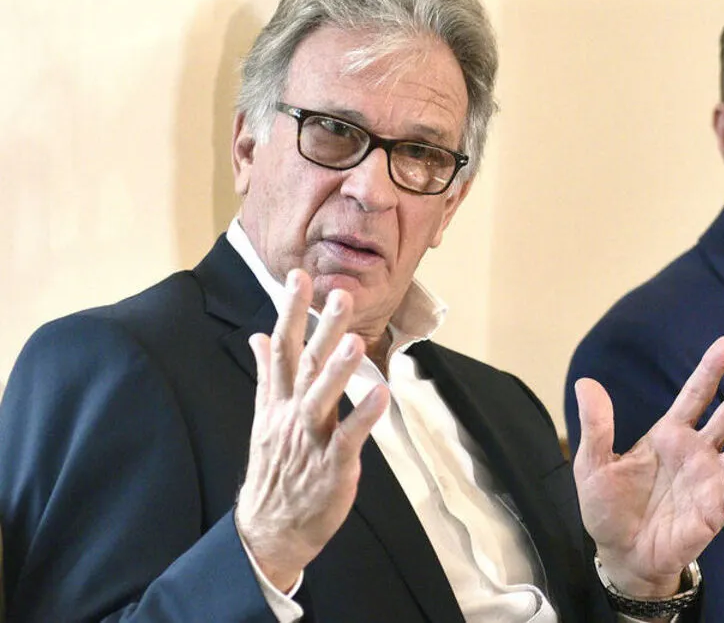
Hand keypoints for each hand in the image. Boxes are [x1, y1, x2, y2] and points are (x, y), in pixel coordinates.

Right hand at [235, 269, 388, 590]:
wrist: (269, 529)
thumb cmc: (277, 468)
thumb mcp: (266, 417)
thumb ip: (268, 374)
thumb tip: (260, 336)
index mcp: (277, 401)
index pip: (282, 348)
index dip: (290, 312)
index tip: (299, 276)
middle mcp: (291, 415)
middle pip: (305, 365)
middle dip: (320, 328)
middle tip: (339, 293)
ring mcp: (310, 441)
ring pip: (322, 398)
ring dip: (338, 369)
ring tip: (355, 340)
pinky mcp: (331, 467)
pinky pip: (348, 438)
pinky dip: (364, 416)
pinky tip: (382, 394)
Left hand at [573, 335, 723, 597]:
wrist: (621, 556)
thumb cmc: (608, 509)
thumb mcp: (593, 465)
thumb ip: (596, 426)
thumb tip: (586, 382)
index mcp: (669, 434)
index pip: (695, 395)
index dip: (711, 370)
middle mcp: (697, 451)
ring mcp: (711, 479)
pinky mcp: (718, 509)